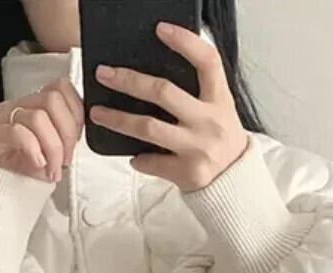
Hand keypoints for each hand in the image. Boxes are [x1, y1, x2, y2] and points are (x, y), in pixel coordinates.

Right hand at [0, 79, 84, 182]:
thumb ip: (63, 142)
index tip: (77, 140)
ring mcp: (1, 119)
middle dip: (67, 133)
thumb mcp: (48, 155)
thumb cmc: (17, 171)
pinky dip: (34, 149)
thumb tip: (77, 142)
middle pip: (52, 99)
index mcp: (32, 106)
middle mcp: (17, 107)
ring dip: (53, 148)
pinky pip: (16, 132)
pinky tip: (37, 164)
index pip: (60, 88)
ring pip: (37, 117)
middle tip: (65, 160)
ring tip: (52, 169)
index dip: (76, 112)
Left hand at [89, 21, 247, 191]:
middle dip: (129, 81)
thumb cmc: (220, 140)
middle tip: (105, 74)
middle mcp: (210, 122)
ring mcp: (198, 149)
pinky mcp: (187, 173)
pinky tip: (133, 156)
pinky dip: (138, 159)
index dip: (185, 42)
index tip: (161, 30)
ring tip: (98, 113)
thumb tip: (152, 78)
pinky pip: (151, 162)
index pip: (207, 62)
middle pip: (163, 92)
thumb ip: (196, 93)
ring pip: (148, 128)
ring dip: (118, 119)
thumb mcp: (219, 110)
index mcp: (220, 100)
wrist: (234, 182)